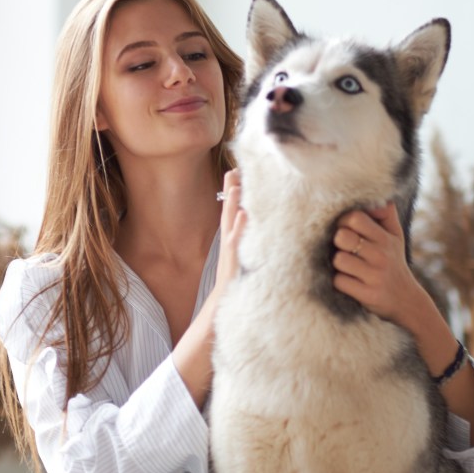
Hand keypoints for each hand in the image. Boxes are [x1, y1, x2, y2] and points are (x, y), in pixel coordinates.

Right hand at [216, 169, 246, 286]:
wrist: (222, 303)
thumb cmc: (233, 281)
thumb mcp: (240, 258)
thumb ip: (243, 242)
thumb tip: (251, 227)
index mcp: (230, 239)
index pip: (231, 211)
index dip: (232, 192)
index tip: (236, 173)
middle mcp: (228, 241)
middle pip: (228, 211)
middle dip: (230, 190)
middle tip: (233, 169)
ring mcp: (229, 250)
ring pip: (230, 223)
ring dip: (232, 204)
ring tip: (236, 185)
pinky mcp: (233, 260)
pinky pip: (236, 241)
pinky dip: (239, 227)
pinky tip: (244, 215)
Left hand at [330, 201, 420, 327]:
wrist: (407, 301)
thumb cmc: (393, 263)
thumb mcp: (395, 236)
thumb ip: (386, 214)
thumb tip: (378, 195)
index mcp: (385, 238)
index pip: (355, 218)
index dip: (343, 221)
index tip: (345, 230)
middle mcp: (382, 255)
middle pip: (342, 237)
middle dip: (338, 243)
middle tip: (345, 249)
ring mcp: (375, 276)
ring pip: (339, 260)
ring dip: (338, 265)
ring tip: (349, 268)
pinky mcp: (368, 295)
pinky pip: (339, 282)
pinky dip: (340, 282)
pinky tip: (350, 283)